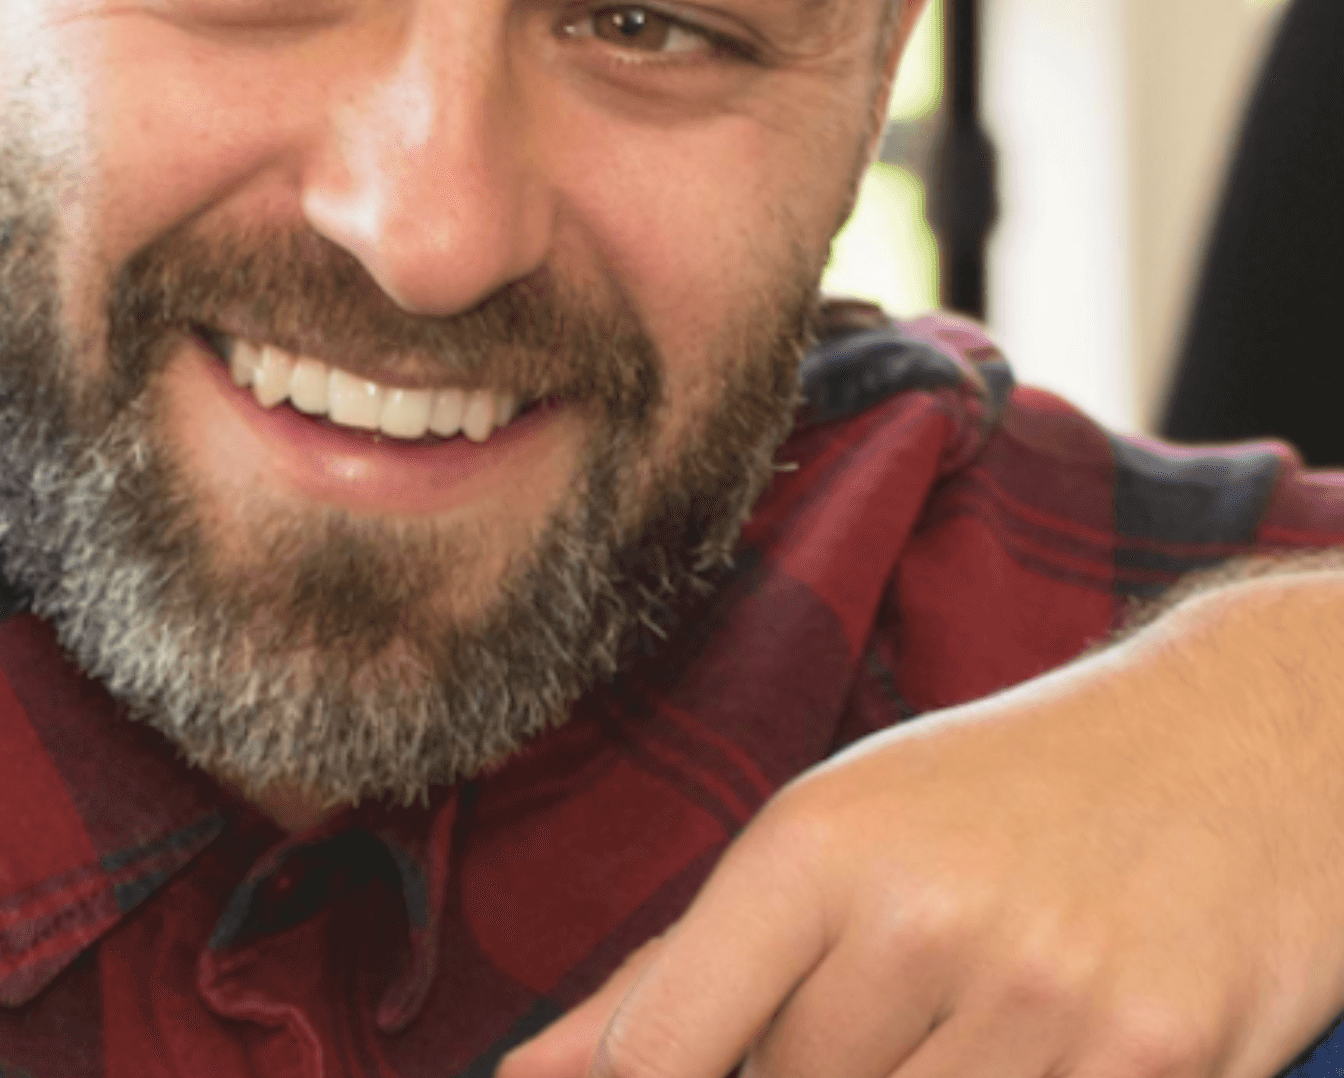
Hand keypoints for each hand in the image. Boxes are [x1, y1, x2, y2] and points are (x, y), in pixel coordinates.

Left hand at [500, 573, 1343, 1077]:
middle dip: (818, 1069)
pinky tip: (1046, 1043)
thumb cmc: (1013, 794)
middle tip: (895, 1001)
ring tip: (964, 1015)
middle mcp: (923, 919)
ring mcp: (1046, 997)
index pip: (667, 1050)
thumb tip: (519, 1076)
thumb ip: (676, 971)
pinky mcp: (1160, 1061)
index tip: (696, 1065)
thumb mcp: (835, 836)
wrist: (1264, 739)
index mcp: (816, 848)